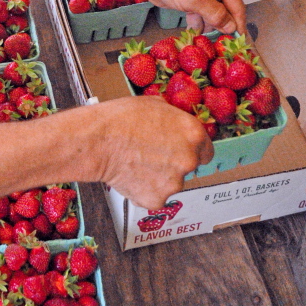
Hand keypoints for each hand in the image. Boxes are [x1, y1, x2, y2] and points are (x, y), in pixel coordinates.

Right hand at [97, 95, 213, 208]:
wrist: (99, 140)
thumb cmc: (121, 119)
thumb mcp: (155, 105)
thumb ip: (173, 119)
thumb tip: (175, 124)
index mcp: (193, 134)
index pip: (206, 150)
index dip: (192, 150)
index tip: (180, 151)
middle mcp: (189, 160)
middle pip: (189, 167)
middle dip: (174, 163)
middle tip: (151, 156)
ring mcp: (174, 183)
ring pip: (171, 183)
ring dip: (159, 178)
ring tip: (136, 164)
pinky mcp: (157, 199)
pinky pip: (154, 197)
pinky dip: (144, 190)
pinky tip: (130, 176)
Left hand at [126, 0, 245, 34]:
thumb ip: (216, 15)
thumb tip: (231, 27)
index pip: (237, 6)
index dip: (238, 26)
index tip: (238, 43)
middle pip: (226, 11)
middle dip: (222, 27)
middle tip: (220, 45)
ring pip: (213, 14)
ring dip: (209, 26)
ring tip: (206, 40)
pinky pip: (201, 13)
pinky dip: (199, 22)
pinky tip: (195, 32)